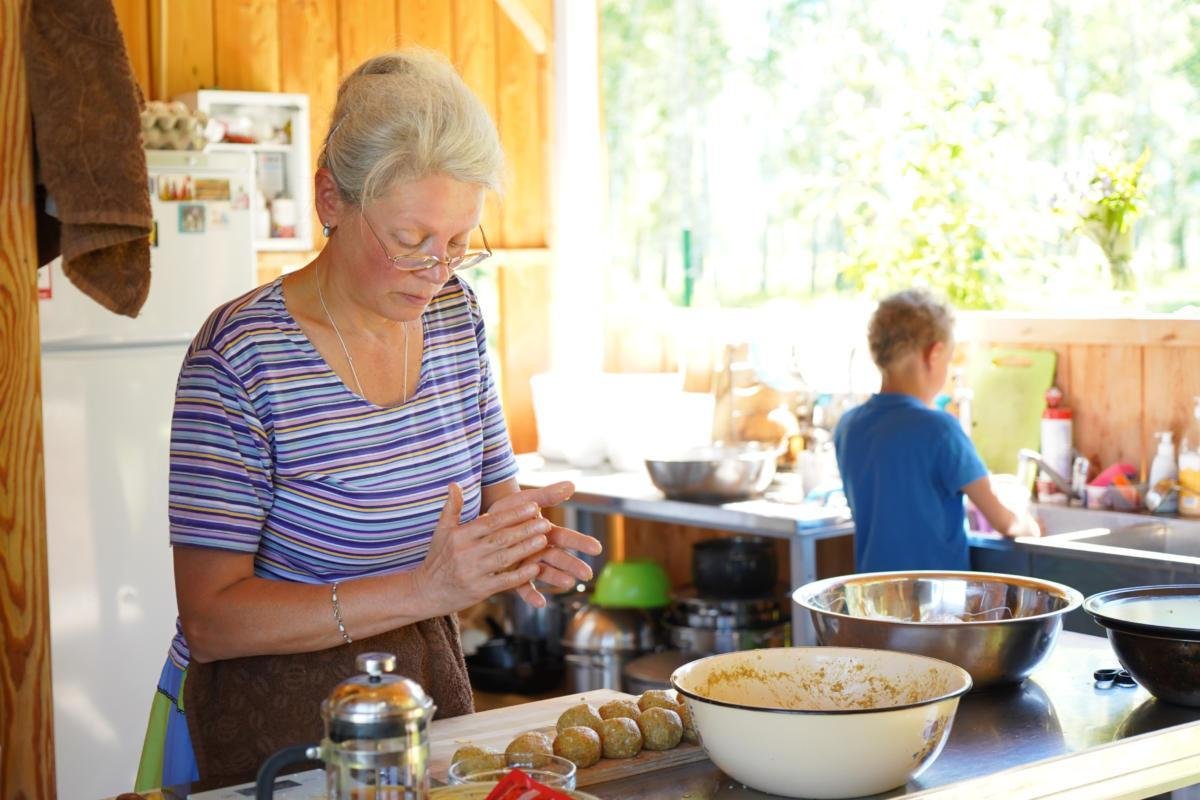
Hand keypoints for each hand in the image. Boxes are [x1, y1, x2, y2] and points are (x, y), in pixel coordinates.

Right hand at [413, 483, 551, 614]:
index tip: (533, 506)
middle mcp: (466, 553)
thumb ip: (452, 508)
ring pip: (504, 558)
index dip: (513, 514)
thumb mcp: (441, 531)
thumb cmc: (438, 558)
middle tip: (545, 522)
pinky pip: (503, 582)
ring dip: (526, 549)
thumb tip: (455, 484)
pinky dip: (520, 575)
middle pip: (501, 539)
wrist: (426, 592)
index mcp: (460, 536)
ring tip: (544, 540)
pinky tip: (535, 568)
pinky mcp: (479, 591)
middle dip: (525, 529)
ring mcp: (473, 573)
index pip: (490, 522)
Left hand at [490, 482, 602, 607]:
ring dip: (557, 579)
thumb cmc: (508, 511)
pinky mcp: (512, 576)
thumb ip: (548, 495)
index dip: (581, 542)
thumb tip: (572, 484)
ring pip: (545, 573)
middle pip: (559, 558)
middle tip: (588, 574)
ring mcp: (527, 564)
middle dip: (573, 565)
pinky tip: (540, 603)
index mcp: (544, 533)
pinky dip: (531, 595)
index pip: (566, 537)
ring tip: (569, 584)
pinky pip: (523, 587)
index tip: (597, 547)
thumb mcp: (526, 500)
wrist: (483, 525)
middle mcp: (538, 550)